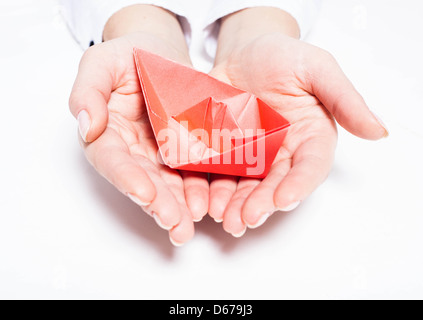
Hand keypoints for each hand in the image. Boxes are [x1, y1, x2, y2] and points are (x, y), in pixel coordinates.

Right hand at [69, 6, 208, 245]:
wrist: (162, 54)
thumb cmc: (129, 53)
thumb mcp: (103, 62)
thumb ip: (89, 91)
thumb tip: (86, 126)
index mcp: (108, 132)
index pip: (113, 159)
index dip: (127, 178)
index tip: (143, 194)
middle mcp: (133, 150)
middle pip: (143, 181)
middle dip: (158, 204)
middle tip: (175, 225)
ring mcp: (160, 154)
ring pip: (168, 184)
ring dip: (179, 206)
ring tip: (190, 226)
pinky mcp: (185, 151)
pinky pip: (192, 172)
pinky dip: (200, 190)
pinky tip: (210, 204)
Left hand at [208, 8, 387, 236]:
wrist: (244, 53)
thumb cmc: (284, 56)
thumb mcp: (316, 68)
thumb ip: (344, 99)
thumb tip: (378, 131)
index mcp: (309, 138)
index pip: (309, 167)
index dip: (298, 185)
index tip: (284, 200)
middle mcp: (281, 153)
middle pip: (273, 184)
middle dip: (260, 203)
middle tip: (245, 219)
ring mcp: (250, 155)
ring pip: (243, 185)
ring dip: (232, 203)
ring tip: (222, 216)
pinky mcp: (223, 151)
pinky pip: (215, 172)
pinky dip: (208, 187)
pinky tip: (201, 199)